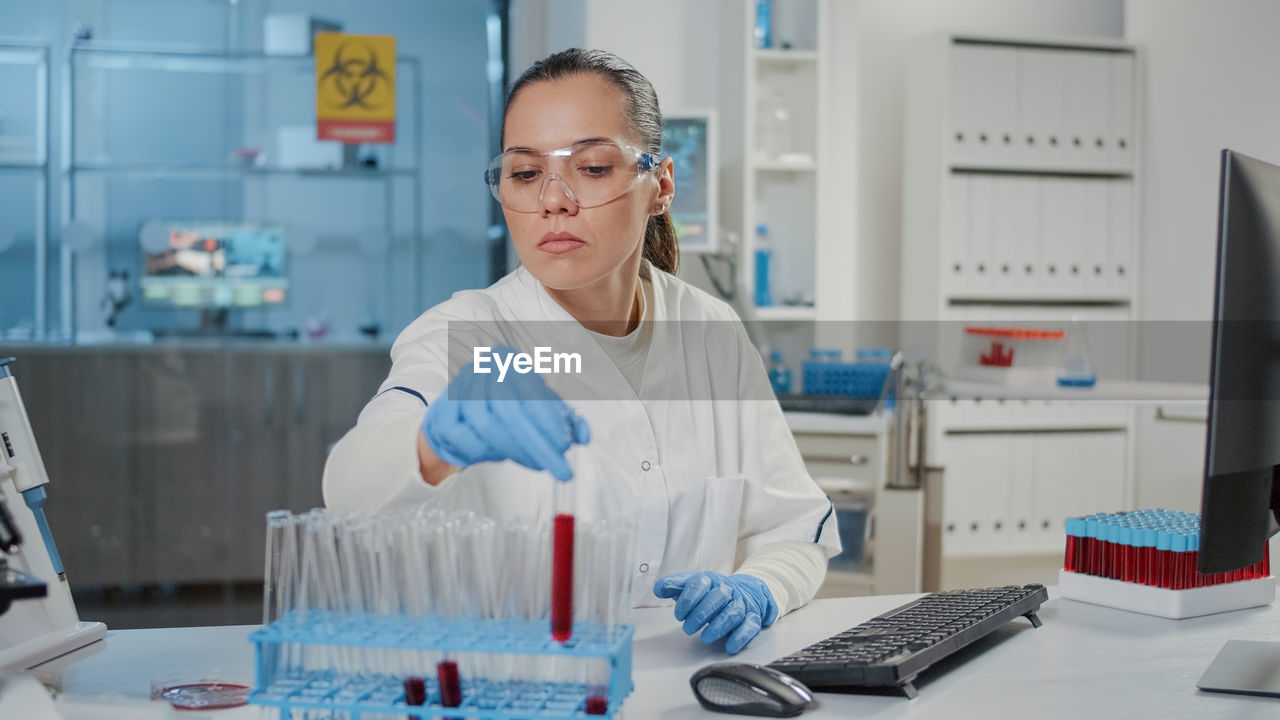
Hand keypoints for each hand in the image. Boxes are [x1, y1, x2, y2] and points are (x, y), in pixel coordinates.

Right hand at [421, 346, 589, 480]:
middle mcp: (483, 370)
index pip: (532, 392)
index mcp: (510, 362)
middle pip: (510, 410)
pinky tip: (500, 455)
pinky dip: (486, 453)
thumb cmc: (506, 411)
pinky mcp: (441, 414)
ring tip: (534, 462)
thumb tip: (584, 437)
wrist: (458, 417)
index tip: (565, 448)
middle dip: (537, 445)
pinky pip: (465, 440)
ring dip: (515, 450)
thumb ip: (565, 421)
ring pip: (487, 426)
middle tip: (561, 472)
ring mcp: (459, 391)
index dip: (549, 422)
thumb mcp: (540, 411)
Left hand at [653, 571, 778, 653]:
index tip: (679, 614)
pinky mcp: (752, 618)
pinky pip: (749, 626)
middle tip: (688, 628)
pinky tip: (729, 646)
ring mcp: (741, 603)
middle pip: (717, 597)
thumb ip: (674, 586)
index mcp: (710, 580)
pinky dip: (740, 637)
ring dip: (719, 626)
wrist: (745, 591)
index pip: (700, 584)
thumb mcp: (692, 586)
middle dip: (701, 614)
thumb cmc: (712, 593)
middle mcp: (727, 590)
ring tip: (705, 638)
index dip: (688, 599)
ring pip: (733, 612)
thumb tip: (658, 588)